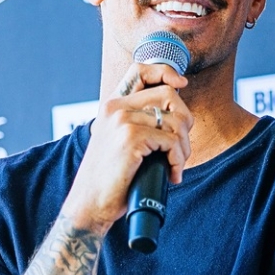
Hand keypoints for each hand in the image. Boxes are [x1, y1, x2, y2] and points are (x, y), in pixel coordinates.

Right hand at [62, 62, 192, 233]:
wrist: (89, 204)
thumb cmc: (111, 178)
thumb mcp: (121, 141)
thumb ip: (139, 122)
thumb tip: (177, 114)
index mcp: (112, 105)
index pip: (141, 70)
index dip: (166, 72)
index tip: (182, 84)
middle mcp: (116, 107)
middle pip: (169, 95)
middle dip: (185, 122)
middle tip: (180, 148)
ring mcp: (122, 121)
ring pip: (175, 121)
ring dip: (183, 148)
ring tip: (175, 165)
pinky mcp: (131, 138)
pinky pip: (172, 141)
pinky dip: (178, 160)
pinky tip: (172, 174)